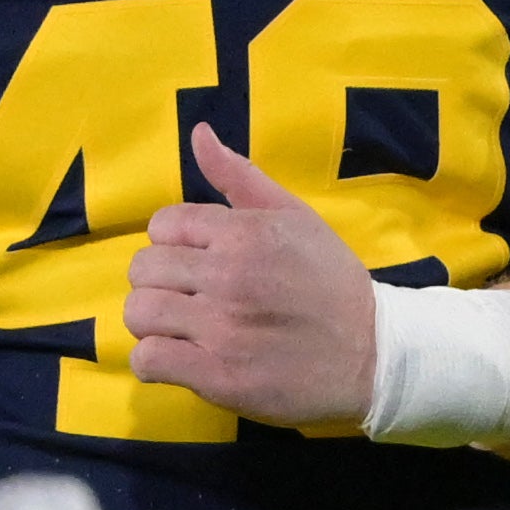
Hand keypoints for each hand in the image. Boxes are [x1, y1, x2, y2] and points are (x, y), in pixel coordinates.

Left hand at [128, 125, 374, 428]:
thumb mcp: (295, 216)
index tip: (197, 263)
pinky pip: (148, 361)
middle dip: (160, 283)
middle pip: (143, 269)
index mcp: (244, 233)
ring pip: (138, 313)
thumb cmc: (330, 282)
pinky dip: (154, 362)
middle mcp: (228, 276)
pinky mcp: (217, 376)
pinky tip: (180, 360)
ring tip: (181, 329)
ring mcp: (221, 329)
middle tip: (188, 298)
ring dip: (152, 323)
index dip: (173, 245)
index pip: (163, 226)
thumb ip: (239, 176)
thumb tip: (199, 132)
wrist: (371, 355)